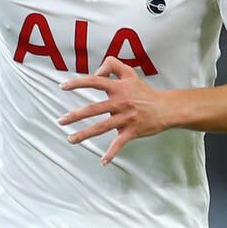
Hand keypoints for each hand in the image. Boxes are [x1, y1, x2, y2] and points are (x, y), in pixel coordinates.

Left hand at [56, 56, 170, 164]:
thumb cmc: (145, 92)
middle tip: (60, 121)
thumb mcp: (130, 73)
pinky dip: (111, 154)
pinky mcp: (132, 131)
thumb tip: (96, 71)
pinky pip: (119, 143)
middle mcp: (121, 102)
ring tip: (70, 139)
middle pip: (94, 108)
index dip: (78, 83)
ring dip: (84, 134)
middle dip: (75, 115)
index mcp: (118, 88)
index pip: (95, 82)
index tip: (62, 86)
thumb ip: (112, 66)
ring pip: (102, 127)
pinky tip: (103, 162)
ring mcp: (126, 118)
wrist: (166, 108)